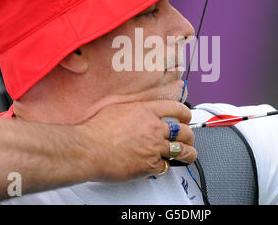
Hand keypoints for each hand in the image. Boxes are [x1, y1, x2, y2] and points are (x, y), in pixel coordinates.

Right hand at [73, 100, 196, 181]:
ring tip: (188, 155)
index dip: (185, 114)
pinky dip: (164, 167)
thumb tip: (140, 113)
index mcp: (147, 111)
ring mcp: (154, 147)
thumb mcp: (118, 109)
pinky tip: (161, 165)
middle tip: (188, 139)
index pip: (176, 109)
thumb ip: (135, 110)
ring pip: (181, 150)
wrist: (88, 148)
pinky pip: (165, 166)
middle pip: (183, 131)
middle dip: (189, 136)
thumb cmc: (96, 130)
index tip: (186, 118)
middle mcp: (154, 128)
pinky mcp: (150, 164)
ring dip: (188, 154)